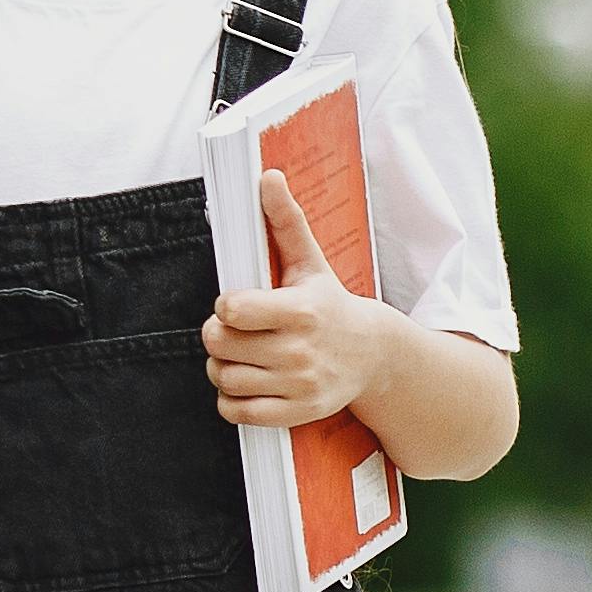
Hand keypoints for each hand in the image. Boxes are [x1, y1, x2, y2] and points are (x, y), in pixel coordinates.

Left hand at [207, 171, 395, 428]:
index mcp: (300, 310)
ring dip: (222, 367)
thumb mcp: (311, 262)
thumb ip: (285, 221)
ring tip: (238, 356)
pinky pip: (239, 413)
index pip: (232, 310)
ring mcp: (299, 384)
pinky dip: (230, 400)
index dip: (225, 306)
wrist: (373, 355)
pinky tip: (244, 383)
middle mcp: (300, 351)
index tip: (236, 305)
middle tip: (231, 331)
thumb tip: (267, 178)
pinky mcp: (297, 411)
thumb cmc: (331, 305)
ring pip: (225, 379)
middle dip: (217, 335)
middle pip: (220, 345)